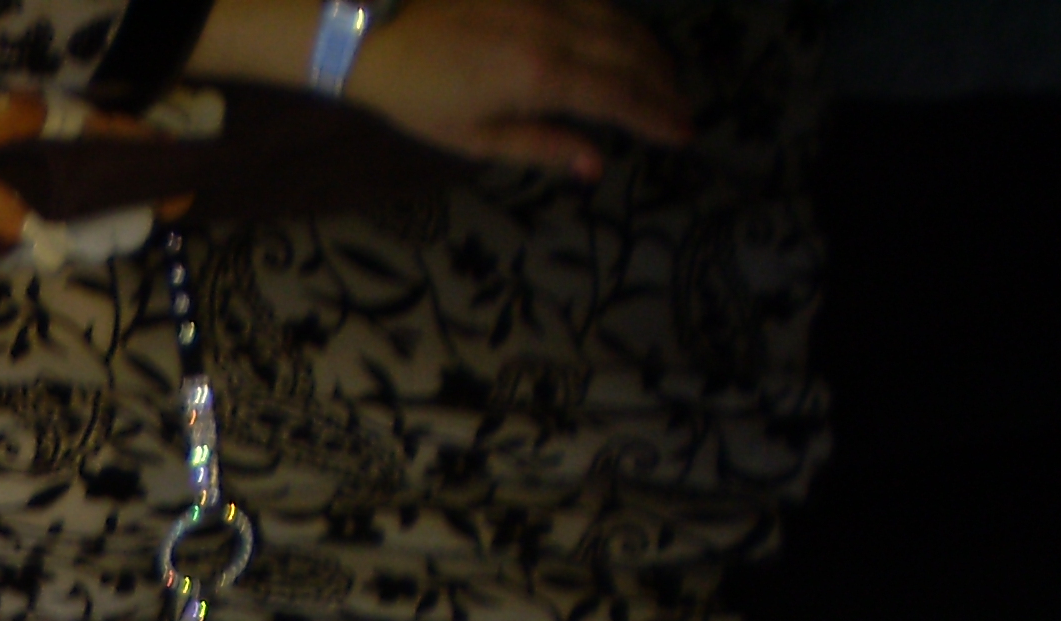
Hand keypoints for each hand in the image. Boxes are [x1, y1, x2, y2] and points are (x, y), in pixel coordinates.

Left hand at [342, 0, 690, 177]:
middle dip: (663, 84)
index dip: (656, 115)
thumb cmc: (417, 94)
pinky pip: (595, 2)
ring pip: (619, 21)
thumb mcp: (474, 137)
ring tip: (666, 79)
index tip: (684, 133)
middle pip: (630, 54)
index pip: (619, 96)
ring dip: (650, 51)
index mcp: (541, 75)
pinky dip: (621, 24)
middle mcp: (556, 28)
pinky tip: (627, 41)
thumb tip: (596, 164)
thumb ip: (542, 146)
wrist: (375, 28)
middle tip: (685, 110)